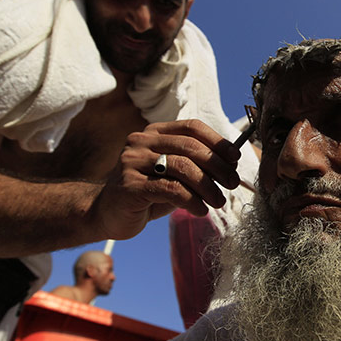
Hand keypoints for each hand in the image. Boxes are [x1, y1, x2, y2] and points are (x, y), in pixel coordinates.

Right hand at [91, 119, 240, 239]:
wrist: (105, 213)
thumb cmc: (145, 193)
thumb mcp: (171, 174)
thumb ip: (194, 165)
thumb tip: (231, 164)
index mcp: (153, 133)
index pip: (191, 127)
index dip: (217, 141)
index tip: (235, 158)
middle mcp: (141, 142)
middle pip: (190, 147)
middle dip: (217, 166)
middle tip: (232, 183)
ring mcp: (132, 162)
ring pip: (183, 168)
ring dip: (208, 186)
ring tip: (219, 201)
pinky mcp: (130, 186)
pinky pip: (171, 190)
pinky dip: (192, 201)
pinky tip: (200, 211)